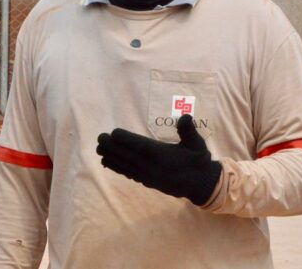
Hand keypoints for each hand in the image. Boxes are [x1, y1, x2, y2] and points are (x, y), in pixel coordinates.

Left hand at [96, 114, 221, 205]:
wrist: (202, 185)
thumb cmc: (199, 161)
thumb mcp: (197, 144)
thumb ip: (189, 130)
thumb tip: (185, 116)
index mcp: (162, 155)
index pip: (140, 146)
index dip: (125, 139)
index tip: (113, 133)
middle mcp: (152, 167)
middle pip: (129, 156)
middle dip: (113, 148)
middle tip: (99, 139)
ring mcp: (149, 176)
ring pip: (126, 166)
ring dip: (112, 158)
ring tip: (99, 151)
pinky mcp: (148, 182)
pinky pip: (130, 174)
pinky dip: (118, 169)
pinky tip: (109, 164)